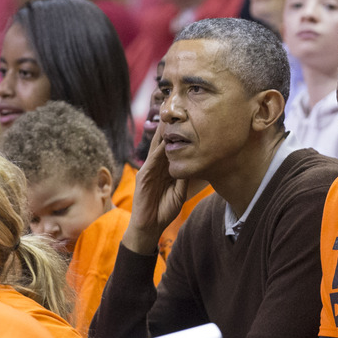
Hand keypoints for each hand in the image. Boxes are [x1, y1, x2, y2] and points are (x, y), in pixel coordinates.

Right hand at [123, 122, 186, 254]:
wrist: (150, 226)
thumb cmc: (164, 210)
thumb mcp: (179, 191)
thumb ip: (184, 177)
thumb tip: (194, 164)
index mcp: (165, 169)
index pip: (172, 148)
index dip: (179, 135)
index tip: (188, 121)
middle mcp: (156, 166)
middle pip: (163, 143)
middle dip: (169, 128)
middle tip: (177, 111)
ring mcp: (149, 170)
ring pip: (156, 148)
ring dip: (163, 134)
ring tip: (170, 119)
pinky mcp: (143, 177)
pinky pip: (152, 161)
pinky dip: (158, 150)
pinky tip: (164, 141)